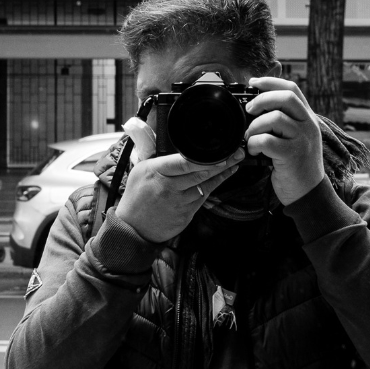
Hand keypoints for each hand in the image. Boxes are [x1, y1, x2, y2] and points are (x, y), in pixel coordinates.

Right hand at [115, 149, 244, 242]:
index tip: (218, 151)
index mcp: (155, 172)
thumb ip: (156, 156)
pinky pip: (203, 197)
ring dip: (221, 174)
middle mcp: (167, 187)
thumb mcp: (141, 170)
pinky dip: (214, 186)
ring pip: (205, 185)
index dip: (202, 158)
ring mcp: (178, 203)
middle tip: (237, 153)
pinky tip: (223, 177)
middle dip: (221, 162)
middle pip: (199, 173)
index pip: (181, 163)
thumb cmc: (137, 196)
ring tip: (235, 162)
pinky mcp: (185, 215)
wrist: (132, 228)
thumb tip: (168, 140)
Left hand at [245, 77, 324, 205]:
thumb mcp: (296, 138)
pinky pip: (266, 140)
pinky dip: (254, 144)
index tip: (253, 82)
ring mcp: (302, 139)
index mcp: (308, 118)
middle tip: (249, 110)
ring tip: (250, 138)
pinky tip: (254, 152)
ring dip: (254, 127)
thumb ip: (284, 122)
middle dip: (262, 100)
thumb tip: (256, 107)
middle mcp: (308, 125)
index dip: (271, 81)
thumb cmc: (297, 166)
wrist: (309, 193)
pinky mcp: (292, 155)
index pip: (292, 89)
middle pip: (286, 97)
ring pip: (274, 118)